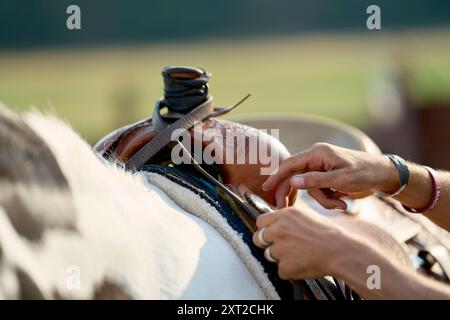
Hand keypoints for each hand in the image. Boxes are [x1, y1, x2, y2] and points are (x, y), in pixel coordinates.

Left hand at [252, 206, 346, 279]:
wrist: (339, 250)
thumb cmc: (326, 234)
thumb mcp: (303, 216)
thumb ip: (285, 219)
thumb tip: (273, 224)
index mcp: (284, 215)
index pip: (260, 222)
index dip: (265, 228)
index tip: (271, 234)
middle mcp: (278, 230)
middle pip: (258, 238)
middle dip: (266, 243)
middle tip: (281, 246)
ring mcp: (280, 249)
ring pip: (268, 255)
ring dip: (279, 257)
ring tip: (297, 254)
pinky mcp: (284, 266)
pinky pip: (280, 270)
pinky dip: (289, 270)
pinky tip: (302, 263)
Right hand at [261, 143, 398, 209]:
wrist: (384, 176)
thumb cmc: (365, 173)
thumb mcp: (340, 179)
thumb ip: (315, 180)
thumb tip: (293, 181)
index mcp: (318, 153)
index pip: (290, 164)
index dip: (277, 176)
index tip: (266, 188)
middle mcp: (317, 159)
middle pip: (297, 178)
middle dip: (298, 194)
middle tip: (285, 208)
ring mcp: (322, 169)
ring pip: (310, 189)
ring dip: (323, 200)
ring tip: (340, 205)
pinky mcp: (327, 178)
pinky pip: (320, 191)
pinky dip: (328, 200)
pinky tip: (342, 203)